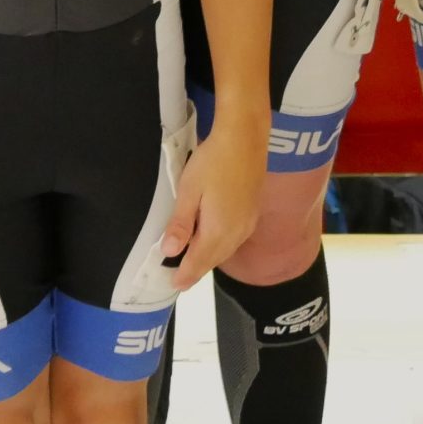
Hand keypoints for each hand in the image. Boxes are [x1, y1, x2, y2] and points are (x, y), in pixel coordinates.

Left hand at [160, 118, 265, 288]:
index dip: (184, 276)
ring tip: (191, 262)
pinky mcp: (252, 214)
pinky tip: (212, 240)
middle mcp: (236, 234)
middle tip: (178, 277)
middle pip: (213, 261)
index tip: (172, 285)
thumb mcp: (189, 190)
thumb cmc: (214, 161)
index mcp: (219, 231)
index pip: (198, 263)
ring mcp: (247, 224)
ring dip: (208, 259)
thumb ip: (181, 223)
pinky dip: (220, 247)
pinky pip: (234, 240)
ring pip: (225, 252)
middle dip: (195, 270)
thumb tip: (170, 252)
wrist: (246, 138)